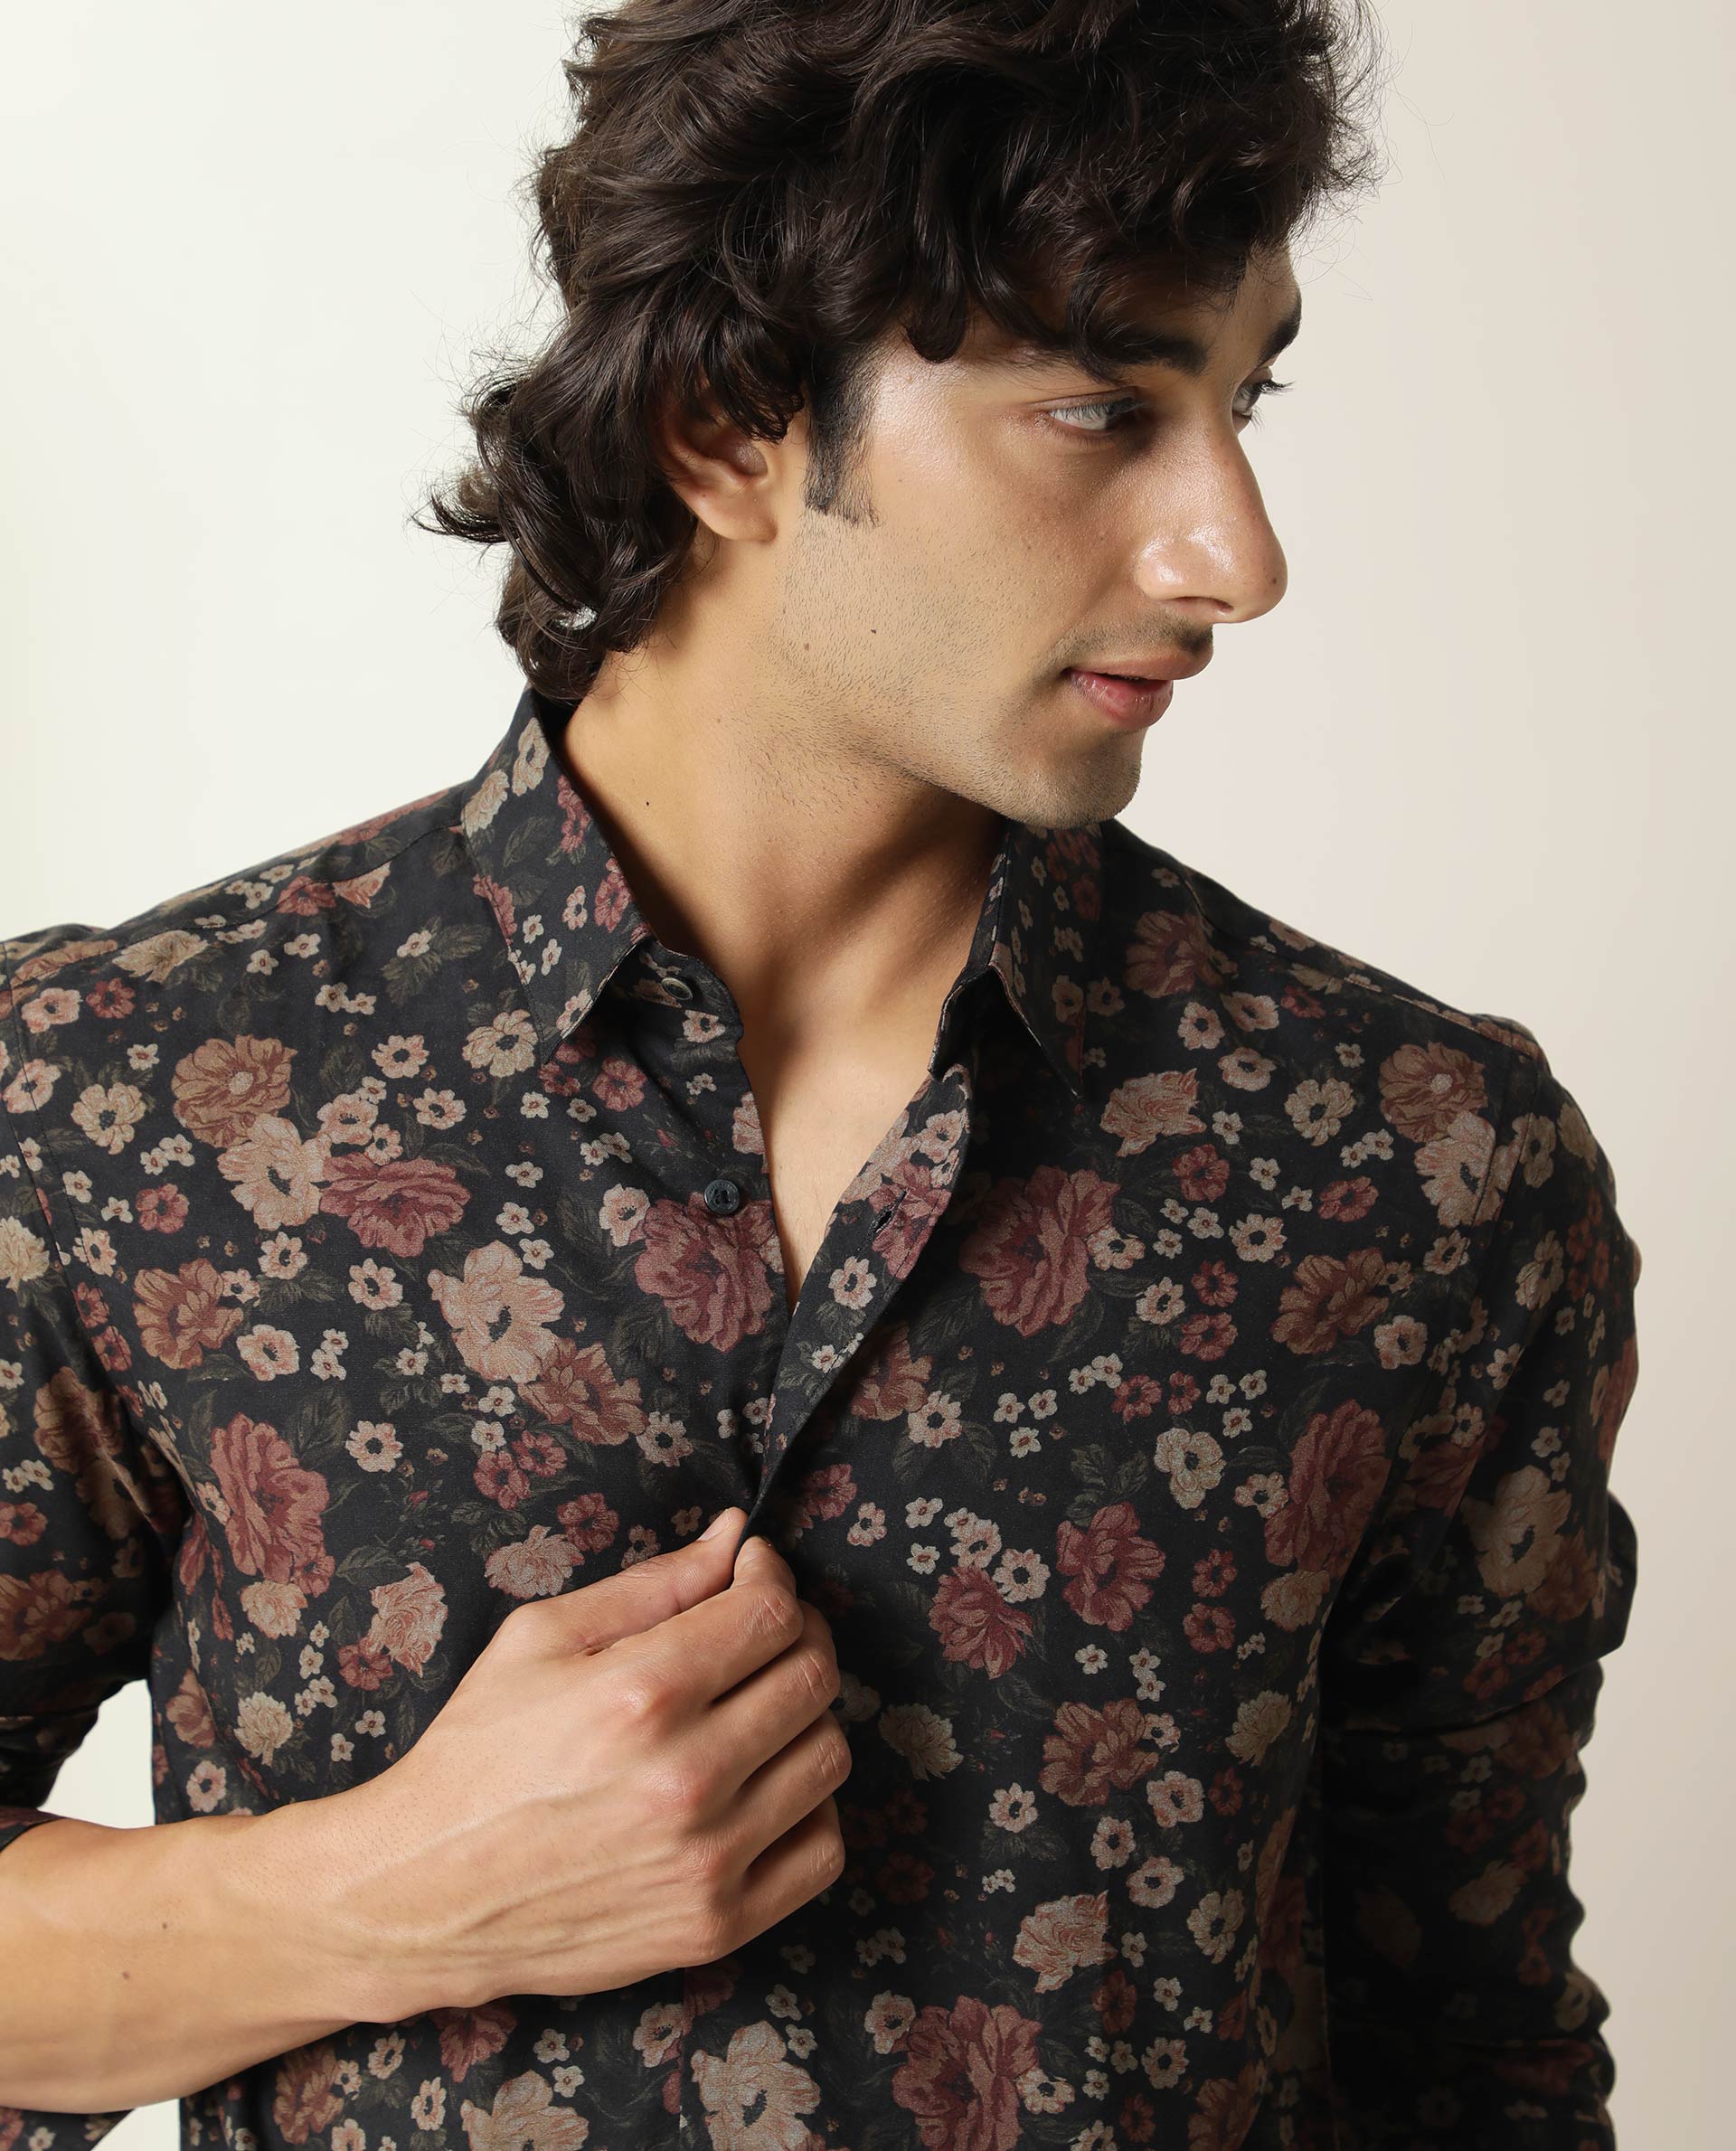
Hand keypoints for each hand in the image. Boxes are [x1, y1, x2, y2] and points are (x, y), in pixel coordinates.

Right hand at [327, 1508, 849, 2015]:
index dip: (772, 1579)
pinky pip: (822, 1851)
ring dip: (804, 1718)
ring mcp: (707, 1860)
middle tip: (756, 1632)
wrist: (422, 1894)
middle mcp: (687, 1778)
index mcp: (642, 1693)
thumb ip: (654, 1583)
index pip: (773, 1614)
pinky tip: (760, 1787)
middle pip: (814, 1677)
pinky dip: (807, 1808)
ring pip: (829, 1757)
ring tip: (752, 1709)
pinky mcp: (714, 1926)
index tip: (750, 1574)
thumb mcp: (540, 1639)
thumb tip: (733, 1536)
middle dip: (797, 1634)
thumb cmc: (477, 1753)